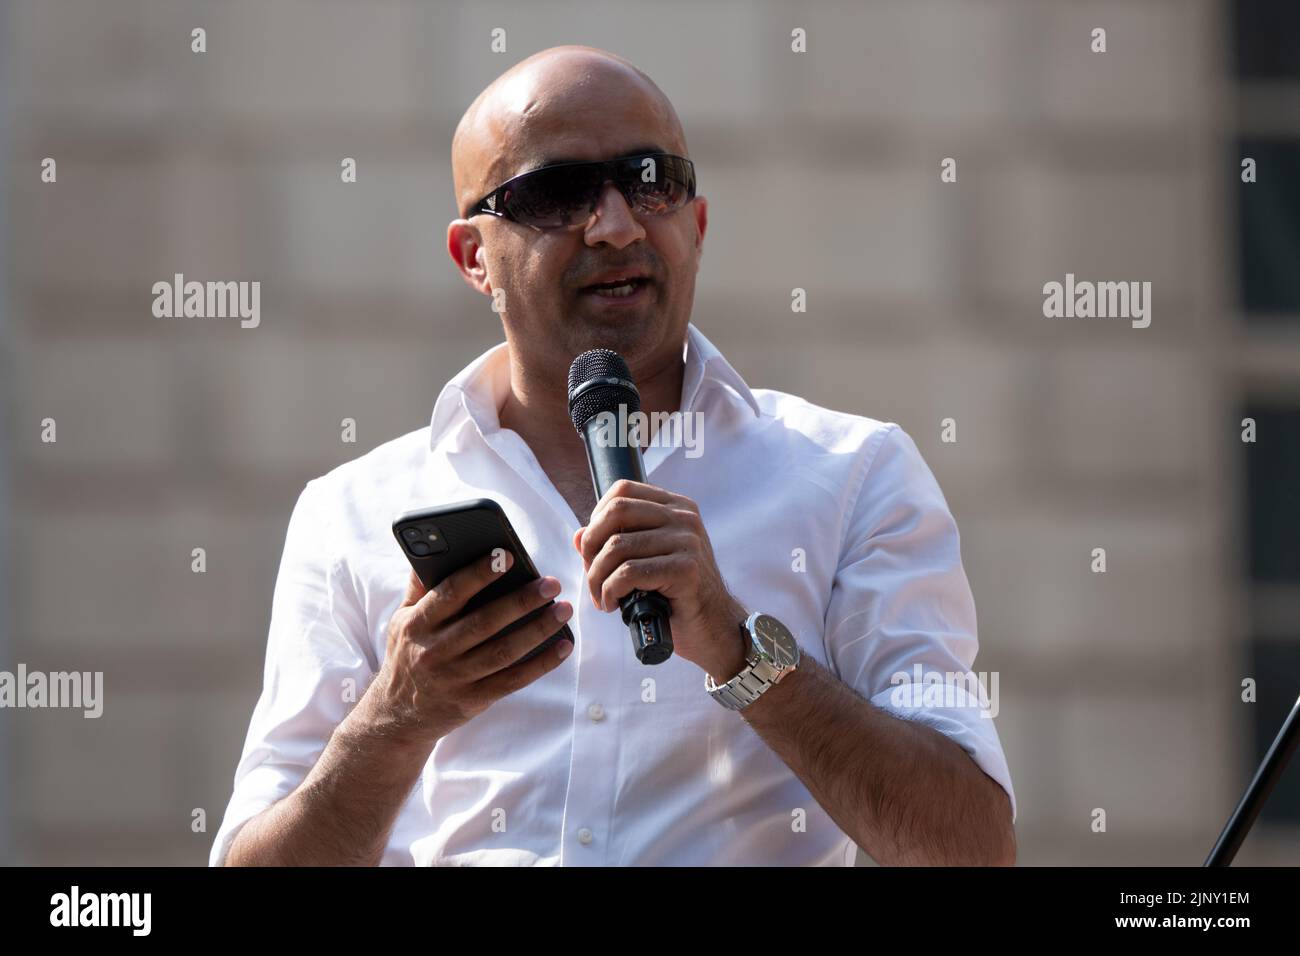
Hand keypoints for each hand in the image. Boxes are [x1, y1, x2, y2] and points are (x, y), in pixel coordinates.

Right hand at [368, 553, 573, 748]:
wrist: (397, 716)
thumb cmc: (407, 655)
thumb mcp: (402, 620)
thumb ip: (420, 587)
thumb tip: (435, 547)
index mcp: (417, 624)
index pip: (451, 593)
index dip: (479, 574)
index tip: (508, 556)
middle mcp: (434, 651)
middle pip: (484, 622)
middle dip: (521, 601)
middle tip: (551, 584)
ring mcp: (455, 678)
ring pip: (503, 652)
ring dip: (538, 630)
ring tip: (562, 610)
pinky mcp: (472, 701)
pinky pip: (512, 680)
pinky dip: (541, 663)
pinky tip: (563, 646)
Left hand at [573, 479, 748, 681]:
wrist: (712, 626)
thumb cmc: (674, 594)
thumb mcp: (643, 561)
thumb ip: (612, 544)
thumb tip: (579, 535)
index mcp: (676, 506)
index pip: (622, 490)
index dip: (597, 516)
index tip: (594, 548)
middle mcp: (684, 517)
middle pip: (617, 511)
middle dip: (592, 546)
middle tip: (592, 574)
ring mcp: (688, 542)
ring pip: (618, 546)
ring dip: (597, 577)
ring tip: (601, 596)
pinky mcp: (686, 570)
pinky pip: (629, 573)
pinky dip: (610, 591)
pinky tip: (613, 604)